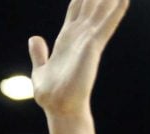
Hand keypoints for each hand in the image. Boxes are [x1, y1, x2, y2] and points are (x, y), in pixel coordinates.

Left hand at [30, 0, 128, 116]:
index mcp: (65, 39)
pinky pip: (106, 25)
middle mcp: (79, 36)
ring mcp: (87, 40)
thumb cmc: (50, 94)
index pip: (75, 10)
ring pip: (101, 10)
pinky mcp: (93, 47)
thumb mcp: (40, 70)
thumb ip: (39, 54)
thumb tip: (34, 38)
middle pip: (91, 5)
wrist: (59, 108)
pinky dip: (115, 12)